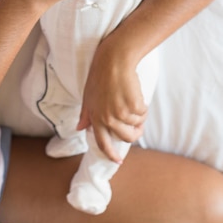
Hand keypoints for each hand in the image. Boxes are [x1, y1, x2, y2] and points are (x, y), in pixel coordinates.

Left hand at [77, 37, 147, 162]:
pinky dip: (143, 106)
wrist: (114, 61)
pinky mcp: (134, 106)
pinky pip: (143, 113)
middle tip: (137, 125)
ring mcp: (121, 113)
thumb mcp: (88, 96)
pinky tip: (136, 95)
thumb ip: (86, 114)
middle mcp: (108, 118)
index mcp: (95, 118)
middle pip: (125, 137)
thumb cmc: (100, 76)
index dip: (111, 154)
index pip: (102, 143)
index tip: (118, 161)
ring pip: (137, 126)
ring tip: (134, 103)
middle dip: (134, 134)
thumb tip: (79, 128)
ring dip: (139, 117)